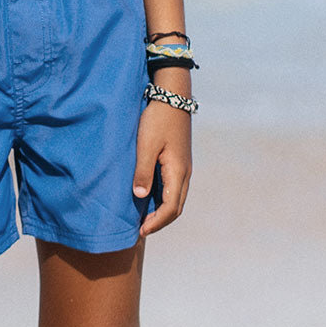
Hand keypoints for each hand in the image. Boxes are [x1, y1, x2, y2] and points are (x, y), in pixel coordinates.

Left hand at [132, 99, 191, 235]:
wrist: (172, 96)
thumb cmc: (157, 119)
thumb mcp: (146, 145)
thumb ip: (143, 171)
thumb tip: (140, 198)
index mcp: (178, 171)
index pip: (171, 208)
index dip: (156, 222)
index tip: (140, 231)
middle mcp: (185, 172)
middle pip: (176, 207)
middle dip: (160, 221)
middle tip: (141, 229)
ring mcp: (183, 166)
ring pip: (176, 197)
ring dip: (162, 210)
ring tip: (144, 217)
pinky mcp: (179, 159)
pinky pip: (173, 186)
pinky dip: (163, 198)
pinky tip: (149, 197)